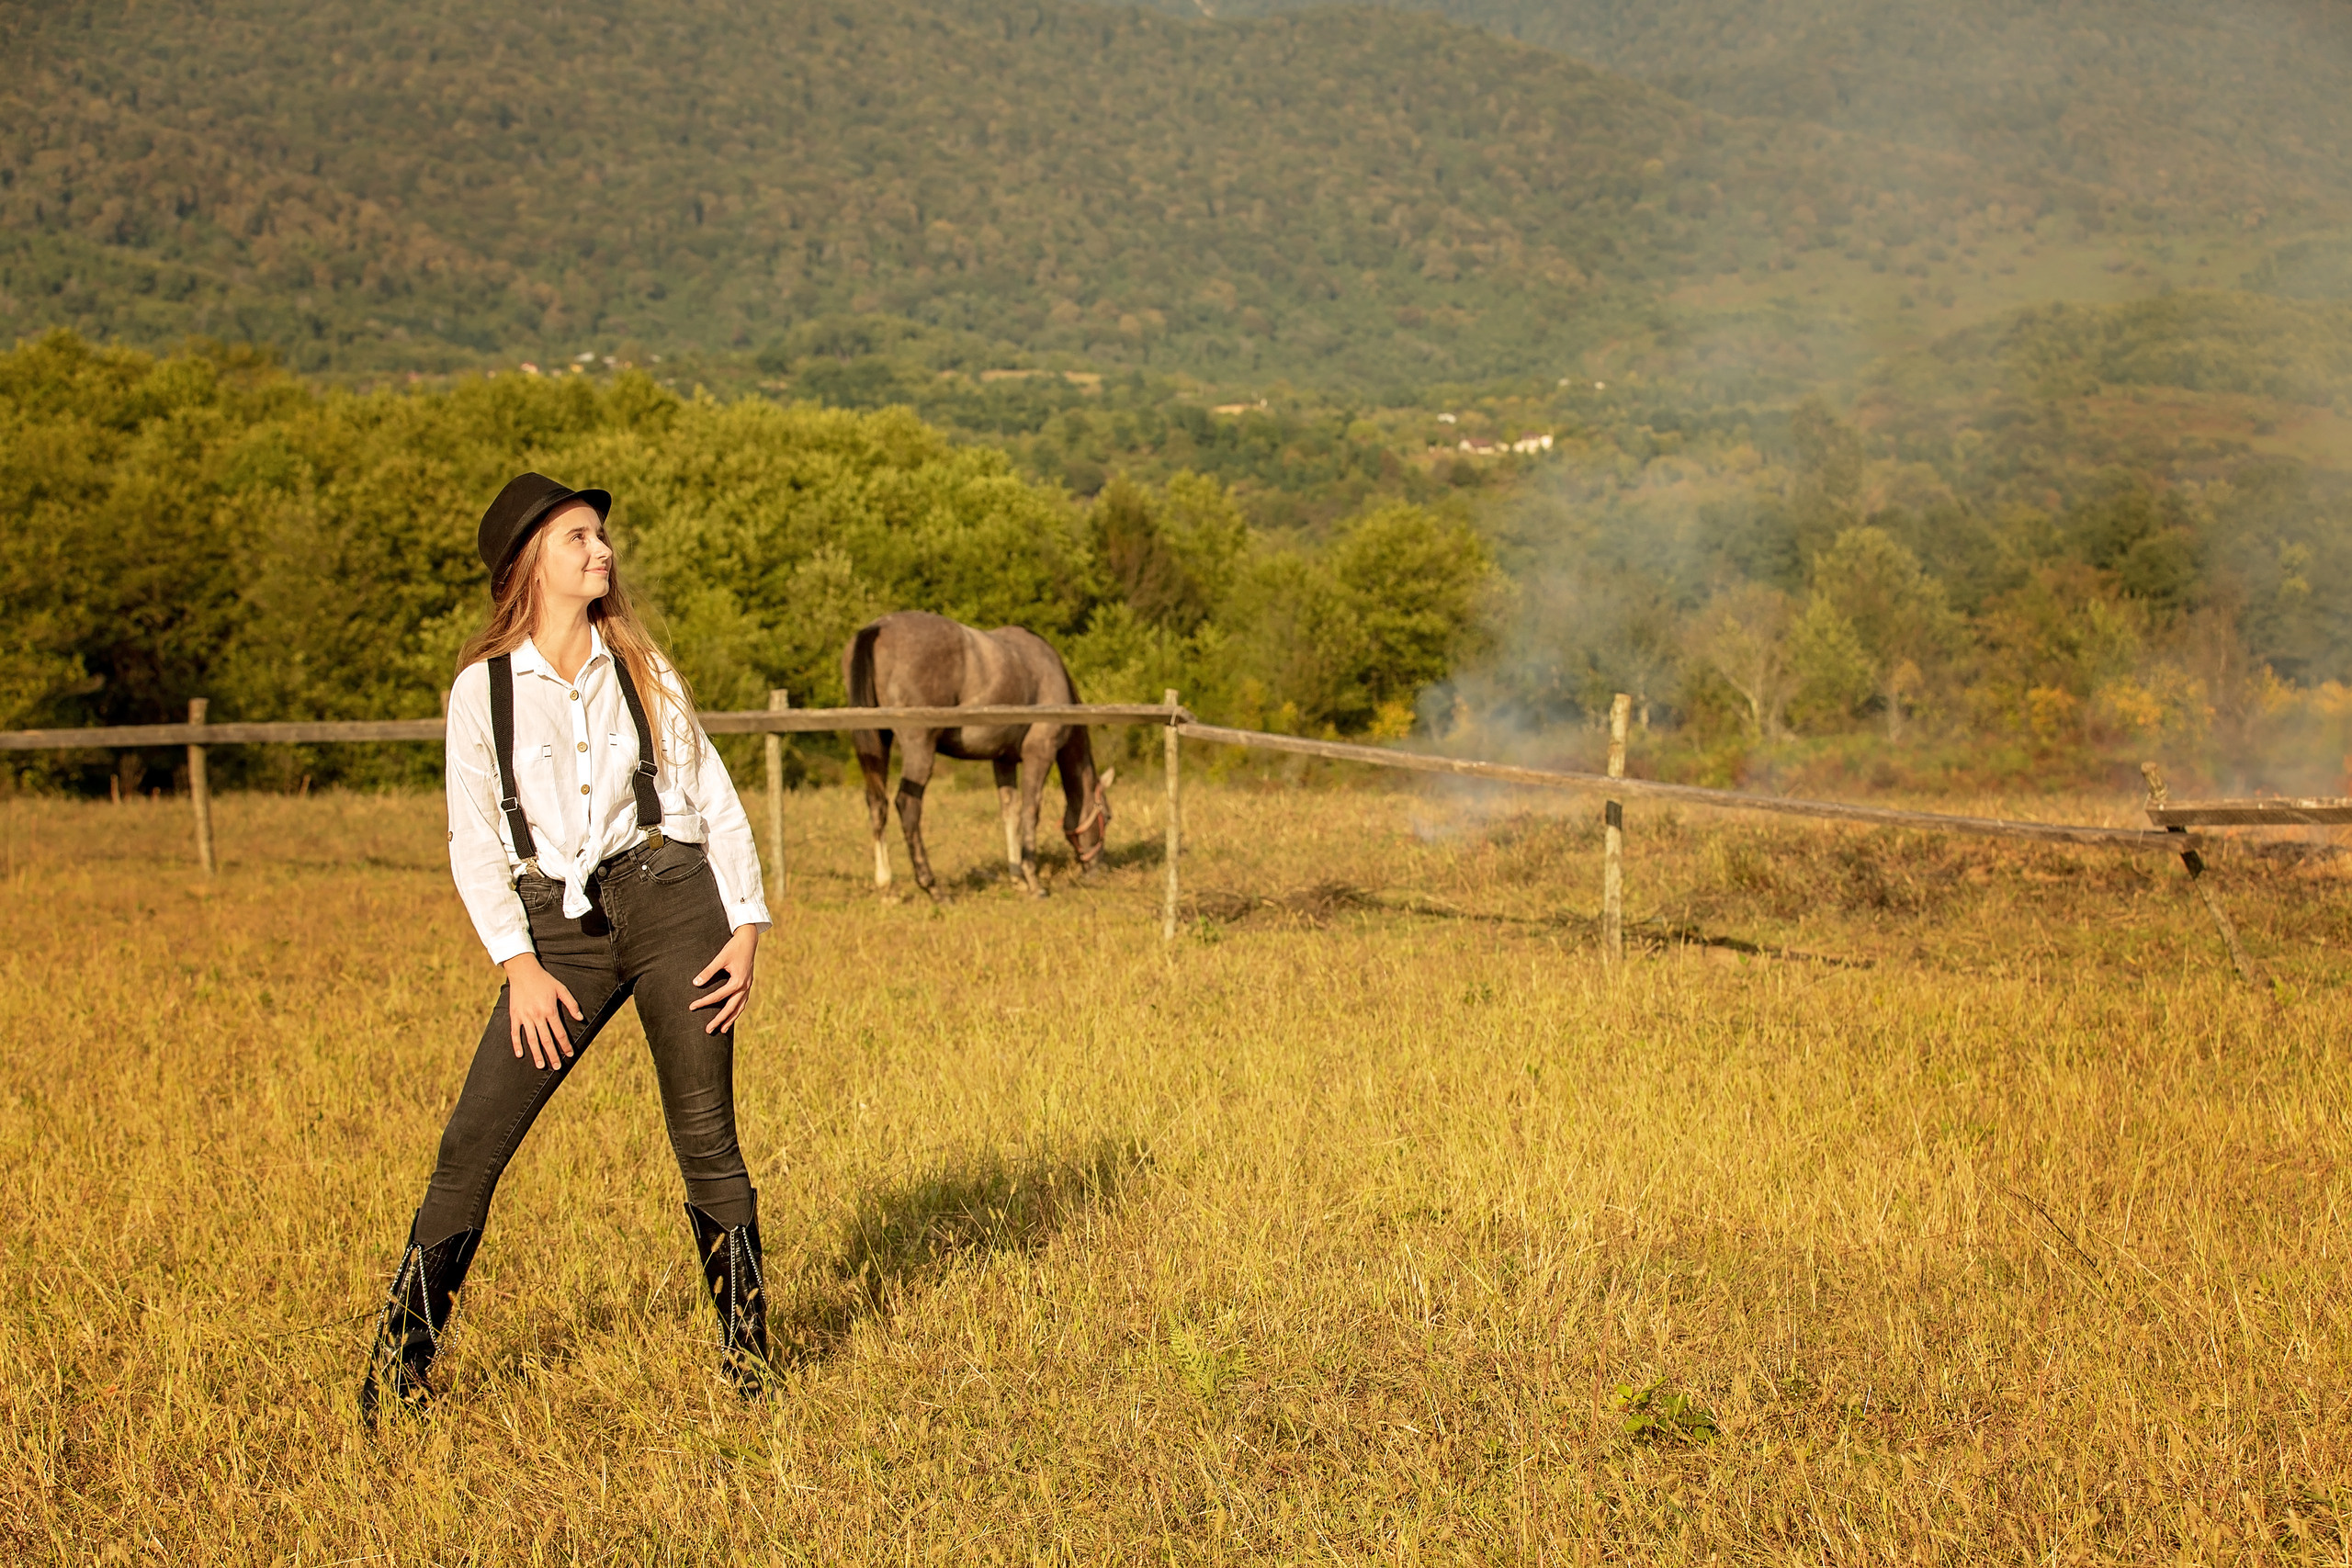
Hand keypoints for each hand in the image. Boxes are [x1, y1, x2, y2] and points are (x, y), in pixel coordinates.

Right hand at [503, 953, 582, 1069]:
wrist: (523, 971)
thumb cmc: (544, 980)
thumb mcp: (561, 989)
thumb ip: (571, 1004)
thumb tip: (581, 1018)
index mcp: (550, 1010)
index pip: (560, 1033)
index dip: (565, 1045)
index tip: (570, 1054)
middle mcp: (537, 1016)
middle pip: (546, 1040)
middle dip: (553, 1054)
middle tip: (557, 1066)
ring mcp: (525, 1017)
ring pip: (532, 1040)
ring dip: (537, 1054)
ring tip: (541, 1066)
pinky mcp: (514, 1016)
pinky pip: (515, 1033)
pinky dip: (517, 1044)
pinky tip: (520, 1055)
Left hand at [690, 925, 761, 1034]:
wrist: (749, 940)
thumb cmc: (734, 948)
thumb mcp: (720, 958)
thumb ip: (708, 971)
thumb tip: (695, 983)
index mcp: (738, 981)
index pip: (719, 996)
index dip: (704, 1002)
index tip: (692, 1007)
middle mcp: (745, 987)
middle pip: (731, 1008)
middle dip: (719, 1020)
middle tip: (708, 1030)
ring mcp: (748, 987)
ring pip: (739, 1007)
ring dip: (731, 1019)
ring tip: (722, 1030)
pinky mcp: (748, 984)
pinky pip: (743, 1002)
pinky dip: (737, 1010)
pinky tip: (732, 1015)